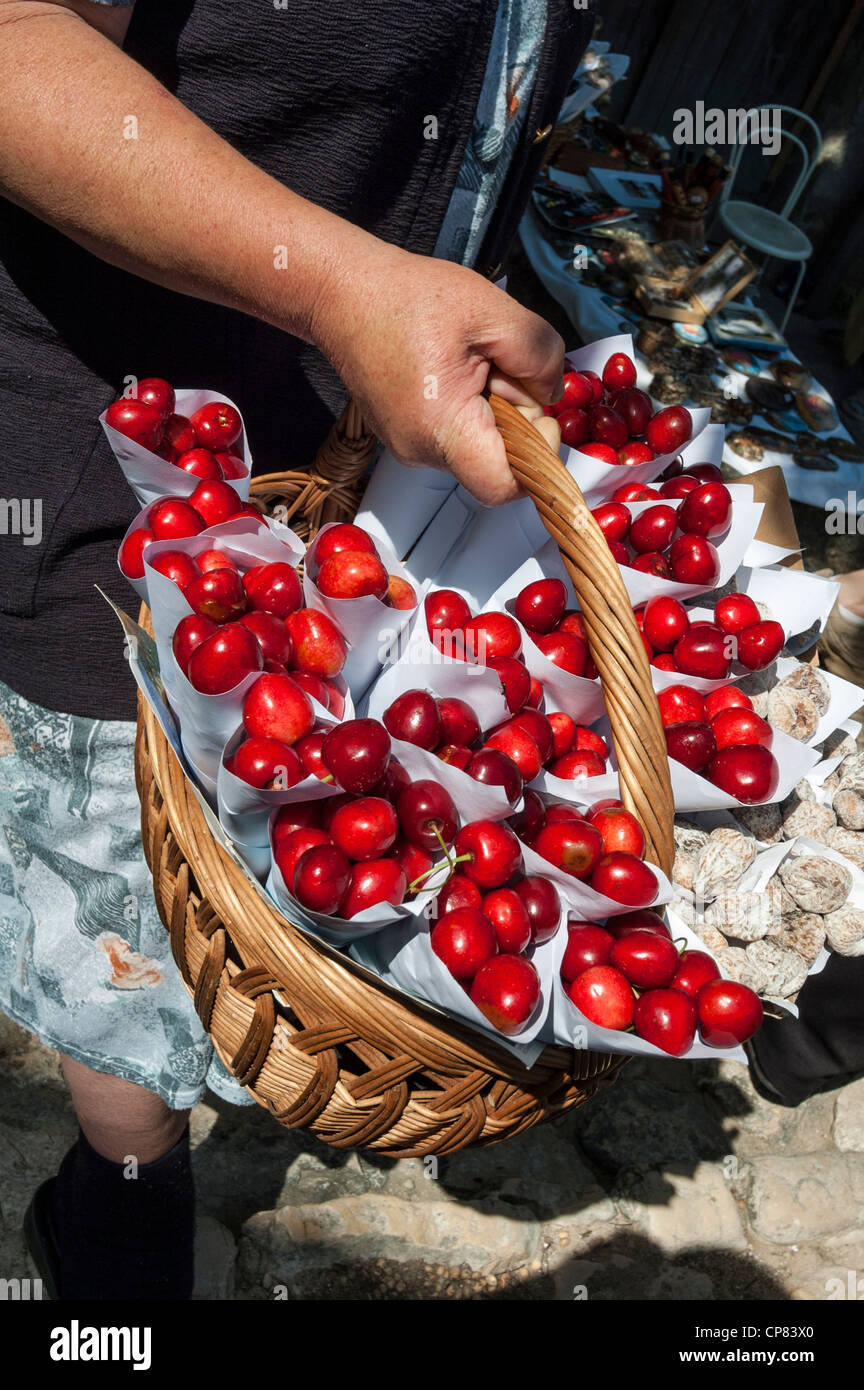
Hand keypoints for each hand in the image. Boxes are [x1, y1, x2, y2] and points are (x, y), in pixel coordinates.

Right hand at [310, 241, 564, 504]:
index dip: (537, 457)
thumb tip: (553, 394)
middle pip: (496, 463)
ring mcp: (409, 447)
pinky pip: (456, 435)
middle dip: (514, 417)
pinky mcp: (406, 436)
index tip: (539, 413)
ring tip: (468, 361)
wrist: (344, 294)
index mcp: (441, 428)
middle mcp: (420, 451)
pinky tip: (452, 368)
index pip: (504, 487)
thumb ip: (540, 355)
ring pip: (478, 447)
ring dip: (491, 408)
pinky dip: (469, 406)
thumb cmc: (407, 298)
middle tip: (496, 364)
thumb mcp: (493, 310)